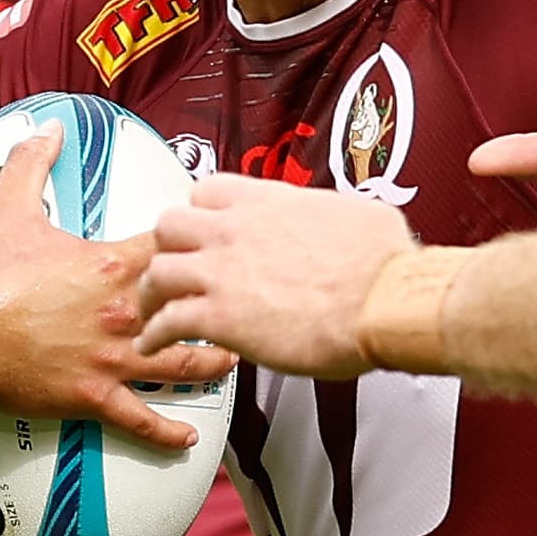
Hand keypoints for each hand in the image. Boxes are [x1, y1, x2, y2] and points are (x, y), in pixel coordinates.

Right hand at [0, 129, 233, 448]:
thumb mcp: (6, 208)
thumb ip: (32, 163)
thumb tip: (45, 126)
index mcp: (112, 263)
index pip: (180, 248)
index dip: (204, 244)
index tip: (223, 243)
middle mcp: (123, 311)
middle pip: (197, 307)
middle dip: (223, 306)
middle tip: (244, 305)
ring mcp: (111, 358)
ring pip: (182, 365)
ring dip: (213, 364)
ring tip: (232, 360)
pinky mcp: (90, 396)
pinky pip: (140, 420)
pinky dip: (168, 433)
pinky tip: (190, 440)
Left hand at [138, 174, 414, 378]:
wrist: (384, 302)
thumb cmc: (382, 266)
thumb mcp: (358, 215)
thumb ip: (332, 216)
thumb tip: (346, 221)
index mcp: (268, 202)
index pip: (208, 191)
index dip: (200, 212)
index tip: (202, 228)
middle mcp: (236, 229)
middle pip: (169, 224)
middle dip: (167, 248)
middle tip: (173, 266)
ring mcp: (222, 272)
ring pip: (157, 271)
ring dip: (152, 292)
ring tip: (153, 310)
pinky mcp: (219, 316)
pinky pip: (167, 323)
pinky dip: (155, 336)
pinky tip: (154, 344)